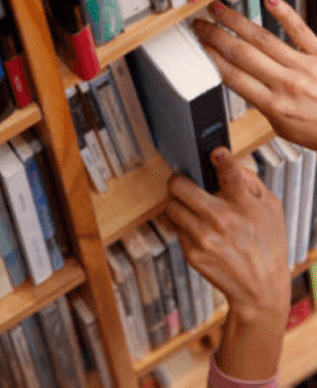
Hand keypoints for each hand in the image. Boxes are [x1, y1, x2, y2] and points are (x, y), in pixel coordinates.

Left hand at [167, 147, 290, 379]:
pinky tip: (198, 228)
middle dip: (179, 180)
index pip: (231, 176)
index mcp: (244, 205)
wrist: (260, 289)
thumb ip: (250, 182)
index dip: (222, 161)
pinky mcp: (191, 252)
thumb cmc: (267, 245)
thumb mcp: (271, 209)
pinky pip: (175, 226)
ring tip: (192, 206)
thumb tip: (228, 162)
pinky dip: (182, 223)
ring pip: (171, 205)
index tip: (216, 153)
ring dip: (177, 202)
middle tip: (185, 182)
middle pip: (179, 185)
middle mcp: (221, 219)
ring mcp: (203, 237)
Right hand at [193, 0, 316, 149]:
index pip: (233, 76)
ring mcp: (304, 66)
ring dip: (237, 22)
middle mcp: (287, 82)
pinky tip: (270, 0)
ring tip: (220, 10)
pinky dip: (284, 13)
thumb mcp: (283, 127)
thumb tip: (245, 87)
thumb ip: (263, 105)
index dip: (212, 58)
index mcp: (274, 105)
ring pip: (263, 38)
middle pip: (242, 54)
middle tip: (201, 25)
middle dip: (216, 36)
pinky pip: (300, 30)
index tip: (200, 47)